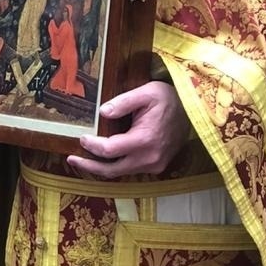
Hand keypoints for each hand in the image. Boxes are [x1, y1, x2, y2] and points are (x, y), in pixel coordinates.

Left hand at [68, 81, 190, 179]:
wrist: (194, 110)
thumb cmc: (169, 98)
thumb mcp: (146, 92)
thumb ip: (123, 102)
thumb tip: (102, 112)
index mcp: (144, 140)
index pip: (109, 150)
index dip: (91, 145)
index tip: (81, 137)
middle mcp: (149, 158)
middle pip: (111, 170)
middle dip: (89, 166)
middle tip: (71, 159)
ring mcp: (154, 165)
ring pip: (120, 173)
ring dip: (101, 168)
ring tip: (83, 160)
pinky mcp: (157, 166)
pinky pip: (130, 170)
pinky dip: (115, 166)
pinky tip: (104, 159)